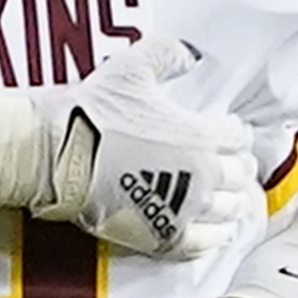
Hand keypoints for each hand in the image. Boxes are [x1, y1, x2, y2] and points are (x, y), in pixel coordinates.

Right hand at [41, 38, 261, 261]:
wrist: (58, 155)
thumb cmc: (94, 111)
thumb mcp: (133, 67)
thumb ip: (168, 54)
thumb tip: (188, 54)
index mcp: (201, 136)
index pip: (237, 137)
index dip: (236, 134)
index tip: (231, 133)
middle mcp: (201, 176)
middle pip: (239, 176)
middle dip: (239, 168)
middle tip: (235, 166)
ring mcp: (183, 210)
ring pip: (227, 211)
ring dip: (233, 203)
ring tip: (231, 200)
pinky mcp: (162, 237)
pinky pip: (202, 243)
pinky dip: (214, 237)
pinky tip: (216, 233)